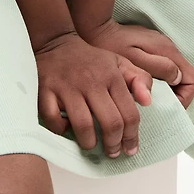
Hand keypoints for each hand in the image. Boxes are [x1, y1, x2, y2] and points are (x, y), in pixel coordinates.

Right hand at [34, 30, 152, 158]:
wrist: (56, 42)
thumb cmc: (90, 59)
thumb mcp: (118, 62)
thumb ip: (139, 79)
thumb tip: (148, 101)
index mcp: (111, 76)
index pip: (129, 114)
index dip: (132, 137)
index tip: (129, 148)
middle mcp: (91, 82)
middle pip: (110, 123)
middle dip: (113, 144)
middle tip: (112, 151)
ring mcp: (67, 86)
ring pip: (84, 126)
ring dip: (89, 142)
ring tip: (91, 144)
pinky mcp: (46, 90)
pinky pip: (54, 120)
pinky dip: (60, 129)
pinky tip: (66, 126)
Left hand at [79, 19, 193, 108]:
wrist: (95, 27)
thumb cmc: (111, 45)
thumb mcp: (133, 60)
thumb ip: (157, 68)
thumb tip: (176, 78)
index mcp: (167, 51)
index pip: (193, 80)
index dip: (185, 98)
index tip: (166, 106)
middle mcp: (168, 48)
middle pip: (186, 79)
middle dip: (176, 96)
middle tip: (156, 104)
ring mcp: (160, 46)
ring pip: (175, 74)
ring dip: (167, 88)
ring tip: (147, 96)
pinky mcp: (151, 47)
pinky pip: (164, 67)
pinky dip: (159, 80)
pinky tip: (141, 85)